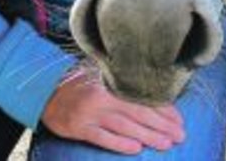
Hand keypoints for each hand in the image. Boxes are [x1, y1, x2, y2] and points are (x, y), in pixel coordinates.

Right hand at [42, 70, 184, 153]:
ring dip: (148, 136)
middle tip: (180, 135)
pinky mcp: (79, 128)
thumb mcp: (100, 76)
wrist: (45, 93)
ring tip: (166, 144)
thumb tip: (153, 93)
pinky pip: (103, 138)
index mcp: (110, 82)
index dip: (163, 109)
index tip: (179, 119)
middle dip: (162, 125)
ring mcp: (90, 113)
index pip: (142, 96)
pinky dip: (120, 143)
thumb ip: (121, 82)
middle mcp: (102, 96)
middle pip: (138, 112)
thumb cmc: (79, 86)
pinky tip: (136, 148)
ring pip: (125, 126)